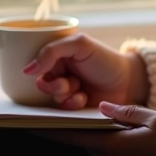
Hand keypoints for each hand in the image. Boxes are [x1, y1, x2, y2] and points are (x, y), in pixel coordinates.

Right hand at [24, 33, 148, 108]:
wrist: (128, 82)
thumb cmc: (105, 60)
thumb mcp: (80, 45)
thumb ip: (52, 51)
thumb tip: (27, 69)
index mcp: (60, 56)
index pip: (38, 64)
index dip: (40, 70)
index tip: (44, 72)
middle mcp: (62, 73)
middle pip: (42, 83)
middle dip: (53, 85)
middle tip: (67, 83)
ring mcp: (68, 90)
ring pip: (51, 97)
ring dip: (63, 94)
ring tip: (78, 90)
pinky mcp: (74, 107)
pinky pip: (61, 110)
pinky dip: (70, 104)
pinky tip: (83, 99)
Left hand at [34, 102, 155, 155]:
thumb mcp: (155, 118)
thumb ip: (125, 112)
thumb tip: (103, 106)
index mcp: (116, 148)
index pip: (75, 138)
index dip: (52, 130)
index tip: (30, 124)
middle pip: (85, 144)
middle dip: (73, 130)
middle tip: (55, 114)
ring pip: (99, 151)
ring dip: (93, 138)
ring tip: (87, 120)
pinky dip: (108, 146)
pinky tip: (116, 133)